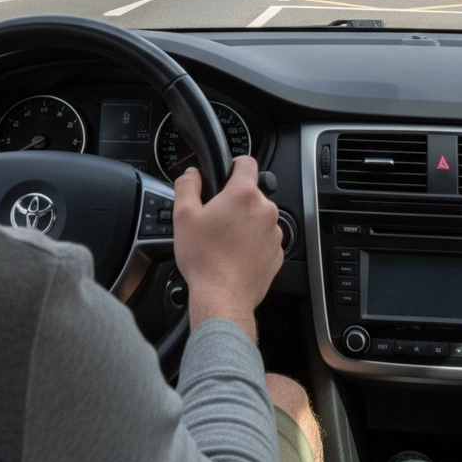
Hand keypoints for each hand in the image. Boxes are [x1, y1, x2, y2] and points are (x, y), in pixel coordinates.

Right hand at [173, 156, 282, 341]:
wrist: (223, 299)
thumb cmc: (204, 259)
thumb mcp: (183, 217)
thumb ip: (187, 187)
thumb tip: (192, 174)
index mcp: (244, 194)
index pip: (246, 162)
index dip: (233, 165)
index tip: (225, 174)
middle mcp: (265, 209)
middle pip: (250, 193)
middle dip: (234, 201)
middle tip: (214, 219)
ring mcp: (274, 232)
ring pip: (258, 217)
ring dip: (244, 223)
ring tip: (223, 241)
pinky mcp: (277, 253)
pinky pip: (264, 239)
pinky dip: (252, 243)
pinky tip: (234, 255)